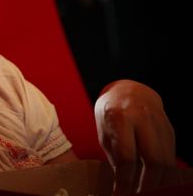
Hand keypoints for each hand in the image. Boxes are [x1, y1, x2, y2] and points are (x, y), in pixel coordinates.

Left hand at [94, 79, 175, 194]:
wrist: (129, 91)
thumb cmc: (111, 114)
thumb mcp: (105, 133)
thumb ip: (115, 157)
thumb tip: (123, 185)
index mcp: (121, 119)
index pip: (127, 157)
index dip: (125, 180)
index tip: (121, 195)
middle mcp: (144, 120)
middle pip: (154, 160)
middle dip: (148, 185)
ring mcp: (161, 124)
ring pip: (167, 161)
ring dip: (159, 182)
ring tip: (148, 192)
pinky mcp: (170, 130)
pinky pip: (172, 157)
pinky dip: (166, 174)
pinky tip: (158, 183)